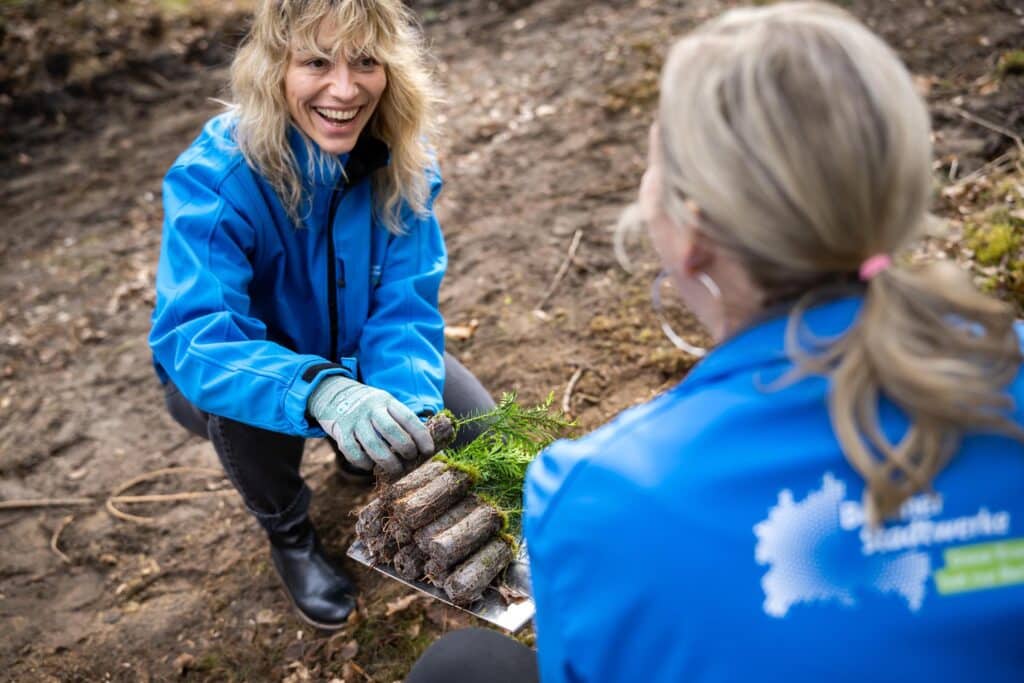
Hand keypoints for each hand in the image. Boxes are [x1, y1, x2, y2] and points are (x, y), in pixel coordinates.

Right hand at [308, 376, 433, 474]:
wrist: (333, 394)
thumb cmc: (369, 407)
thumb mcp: (386, 404)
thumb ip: (401, 420)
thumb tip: (423, 445)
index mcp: (387, 401)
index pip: (408, 418)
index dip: (421, 436)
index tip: (429, 451)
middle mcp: (370, 409)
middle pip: (391, 431)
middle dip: (405, 448)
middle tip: (411, 459)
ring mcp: (354, 420)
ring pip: (373, 444)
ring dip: (387, 461)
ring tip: (396, 469)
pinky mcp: (340, 431)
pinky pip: (352, 451)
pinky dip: (363, 462)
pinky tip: (371, 466)